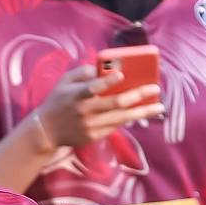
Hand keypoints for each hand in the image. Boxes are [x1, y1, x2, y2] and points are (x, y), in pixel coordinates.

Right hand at [33, 66, 163, 154]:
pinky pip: (116, 126)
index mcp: (76, 95)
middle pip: (116, 104)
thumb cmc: (57, 101)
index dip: (106, 82)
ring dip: (142, 112)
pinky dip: (130, 119)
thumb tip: (104, 68)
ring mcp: (90, 126)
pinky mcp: (94, 136)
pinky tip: (142, 113)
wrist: (46, 131)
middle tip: (155, 89)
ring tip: (159, 107)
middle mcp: (85, 111)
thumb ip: (83, 72)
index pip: (92, 88)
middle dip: (138, 96)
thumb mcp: (64, 81)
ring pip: (122, 118)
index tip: (121, 75)